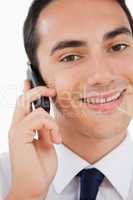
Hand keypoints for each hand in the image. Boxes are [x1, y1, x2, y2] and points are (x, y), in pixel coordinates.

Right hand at [6, 80, 61, 199]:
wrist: (34, 185)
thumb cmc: (39, 167)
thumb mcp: (46, 143)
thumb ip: (45, 129)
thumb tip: (48, 118)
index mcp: (23, 128)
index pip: (23, 105)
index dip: (27, 91)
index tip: (31, 82)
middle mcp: (17, 127)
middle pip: (23, 99)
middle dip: (37, 90)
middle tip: (50, 90)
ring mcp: (16, 130)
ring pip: (34, 108)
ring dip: (51, 122)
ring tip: (56, 137)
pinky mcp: (19, 134)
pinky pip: (39, 118)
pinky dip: (51, 126)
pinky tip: (54, 139)